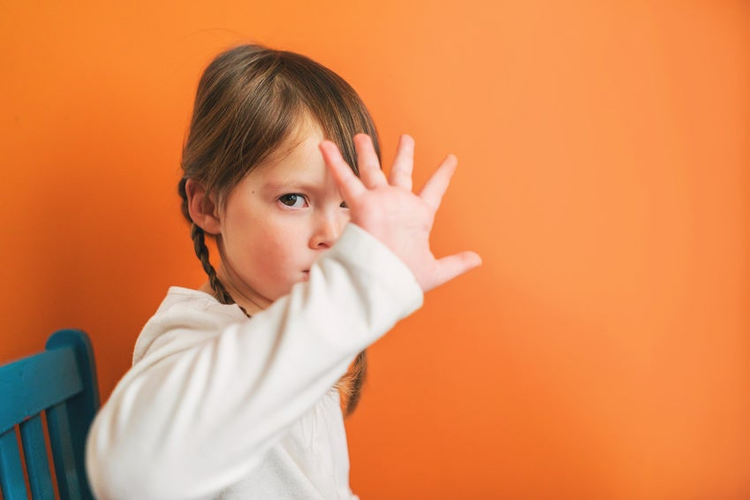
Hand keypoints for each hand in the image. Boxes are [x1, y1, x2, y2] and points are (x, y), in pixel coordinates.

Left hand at [319, 134, 481, 291]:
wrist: (381, 283)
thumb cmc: (404, 279)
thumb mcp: (434, 272)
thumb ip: (455, 263)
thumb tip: (478, 259)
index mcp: (420, 216)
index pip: (435, 190)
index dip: (443, 174)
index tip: (451, 159)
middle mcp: (401, 202)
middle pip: (402, 171)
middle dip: (405, 154)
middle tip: (406, 138)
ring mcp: (381, 199)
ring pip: (372, 168)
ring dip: (366, 151)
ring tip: (360, 136)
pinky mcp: (361, 203)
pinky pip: (345, 177)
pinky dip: (334, 160)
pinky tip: (324, 145)